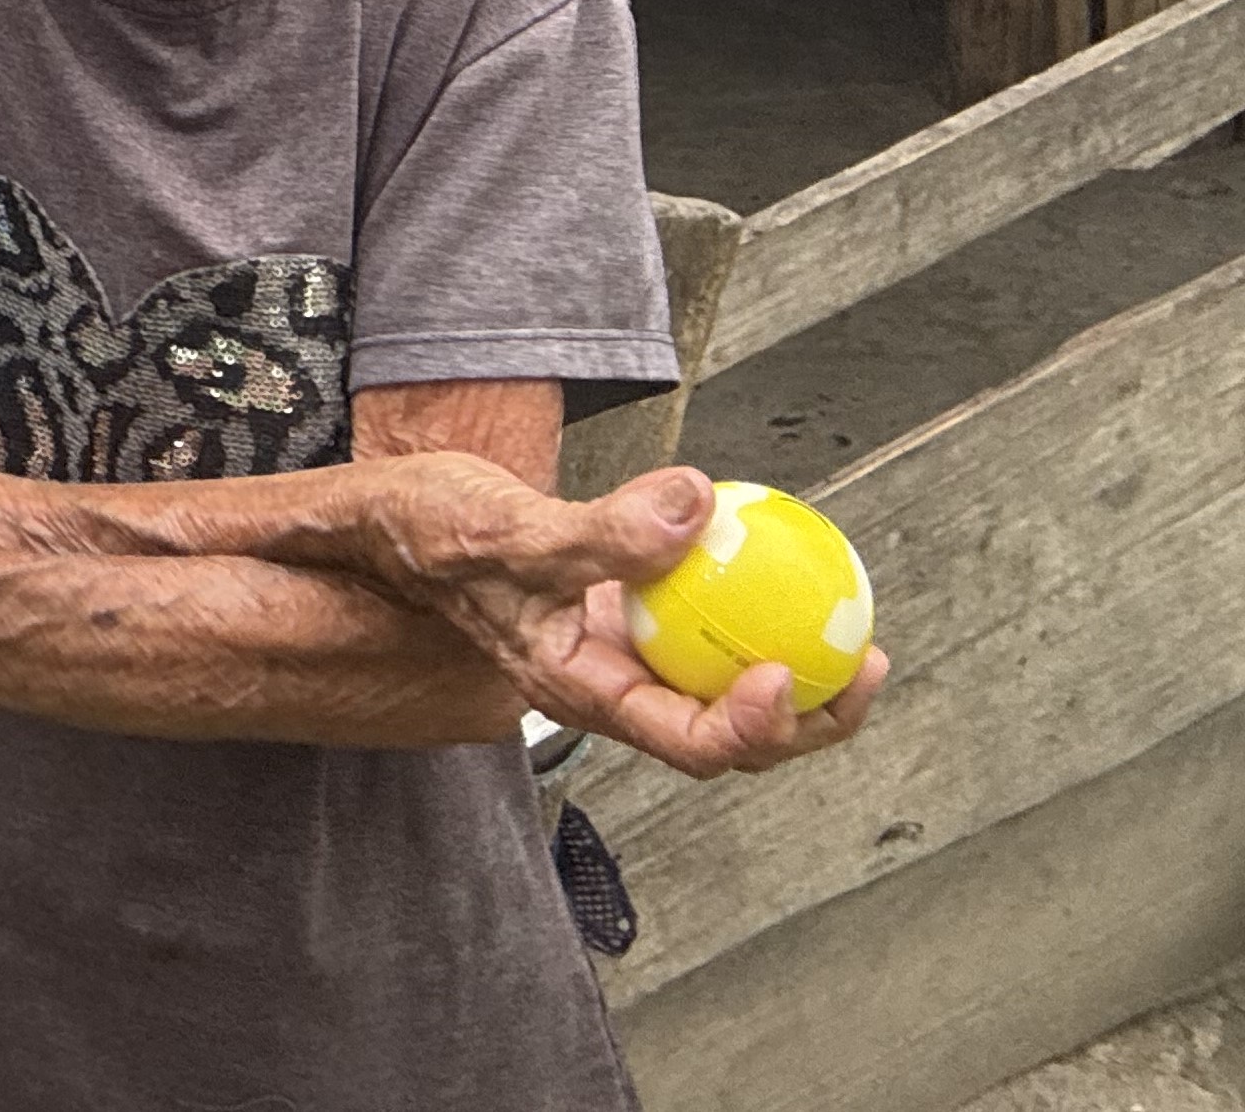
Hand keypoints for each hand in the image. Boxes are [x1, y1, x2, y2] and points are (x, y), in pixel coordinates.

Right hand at [347, 458, 889, 777]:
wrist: (385, 521)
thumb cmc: (423, 535)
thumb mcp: (504, 531)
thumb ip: (598, 534)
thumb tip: (697, 509)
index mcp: (579, 690)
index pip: (685, 741)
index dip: (752, 726)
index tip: (790, 674)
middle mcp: (607, 682)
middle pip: (728, 731)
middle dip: (812, 714)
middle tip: (865, 662)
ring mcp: (618, 649)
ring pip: (724, 682)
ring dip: (797, 668)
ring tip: (851, 630)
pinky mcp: (623, 608)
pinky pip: (703, 622)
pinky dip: (750, 608)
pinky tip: (774, 567)